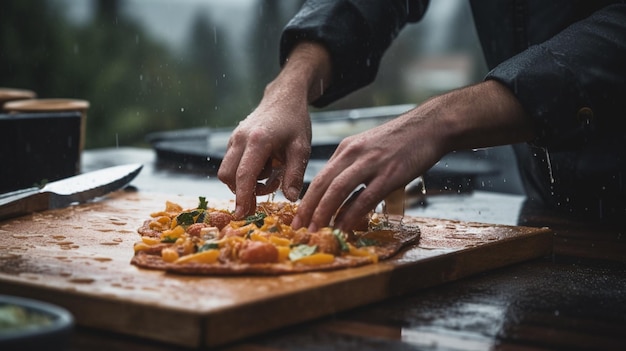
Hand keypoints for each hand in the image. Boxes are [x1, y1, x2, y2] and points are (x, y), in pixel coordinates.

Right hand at [218, 94, 311, 218]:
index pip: (244, 175)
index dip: (242, 198)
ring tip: (271, 175)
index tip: (242, 215)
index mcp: (258, 141)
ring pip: (227, 171)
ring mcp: (234, 139)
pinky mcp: (233, 141)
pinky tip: (265, 167)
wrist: (283, 98)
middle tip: (267, 192)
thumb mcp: (301, 148)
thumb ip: (295, 174)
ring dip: (245, 182)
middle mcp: (240, 139)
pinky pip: (231, 164)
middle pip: (227, 175)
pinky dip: (244, 173)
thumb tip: (290, 199)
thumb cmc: (295, 122)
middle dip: (243, 191)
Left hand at [292, 106, 443, 231]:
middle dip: (308, 209)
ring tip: (315, 230)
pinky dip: (351, 214)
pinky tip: (344, 227)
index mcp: (347, 148)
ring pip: (338, 190)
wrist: (431, 126)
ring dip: (323, 213)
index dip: (307, 199)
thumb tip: (343, 196)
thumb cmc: (402, 140)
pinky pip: (365, 198)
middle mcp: (354, 154)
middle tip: (298, 228)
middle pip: (322, 184)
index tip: (298, 217)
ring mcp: (371, 164)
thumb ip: (354, 168)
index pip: (319, 177)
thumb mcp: (369, 148)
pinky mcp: (390, 174)